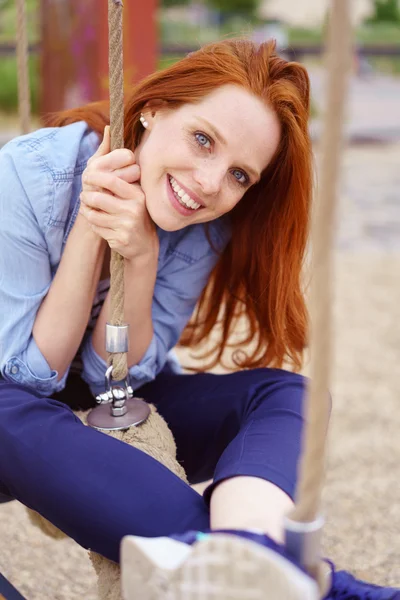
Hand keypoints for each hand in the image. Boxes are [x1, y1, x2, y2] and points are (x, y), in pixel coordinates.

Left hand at [79, 126, 158, 261]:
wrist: (142, 243)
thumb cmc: (133, 208)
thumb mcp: (130, 185)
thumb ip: (116, 158)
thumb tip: (108, 128)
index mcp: (138, 194)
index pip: (112, 181)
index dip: (95, 178)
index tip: (88, 177)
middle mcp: (135, 209)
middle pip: (99, 197)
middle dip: (87, 196)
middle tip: (86, 195)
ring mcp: (127, 225)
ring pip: (94, 213)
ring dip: (87, 210)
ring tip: (89, 207)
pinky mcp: (120, 239)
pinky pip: (96, 227)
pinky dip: (92, 223)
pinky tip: (97, 221)